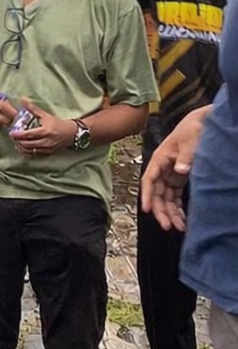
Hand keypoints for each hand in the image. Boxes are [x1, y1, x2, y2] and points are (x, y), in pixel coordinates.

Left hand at [10, 100, 76, 157]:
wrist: (71, 133)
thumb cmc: (57, 123)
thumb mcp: (45, 115)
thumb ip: (33, 109)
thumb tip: (23, 99)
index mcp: (45, 131)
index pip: (29, 135)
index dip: (18, 135)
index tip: (11, 133)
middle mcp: (45, 141)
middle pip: (28, 144)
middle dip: (18, 141)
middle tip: (12, 137)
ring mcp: (47, 149)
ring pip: (30, 151)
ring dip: (21, 148)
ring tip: (16, 142)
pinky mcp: (47, 153)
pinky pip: (35, 155)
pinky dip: (27, 152)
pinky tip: (23, 148)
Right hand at [141, 108, 208, 232]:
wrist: (202, 122)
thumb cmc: (193, 127)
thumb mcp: (191, 139)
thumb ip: (186, 155)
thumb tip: (180, 170)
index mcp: (160, 158)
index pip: (148, 179)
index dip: (146, 194)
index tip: (146, 208)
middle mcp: (163, 168)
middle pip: (156, 193)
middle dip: (160, 210)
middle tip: (167, 225)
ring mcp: (170, 174)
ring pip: (165, 198)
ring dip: (170, 212)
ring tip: (178, 227)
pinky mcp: (179, 178)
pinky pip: (175, 196)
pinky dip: (177, 208)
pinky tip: (182, 218)